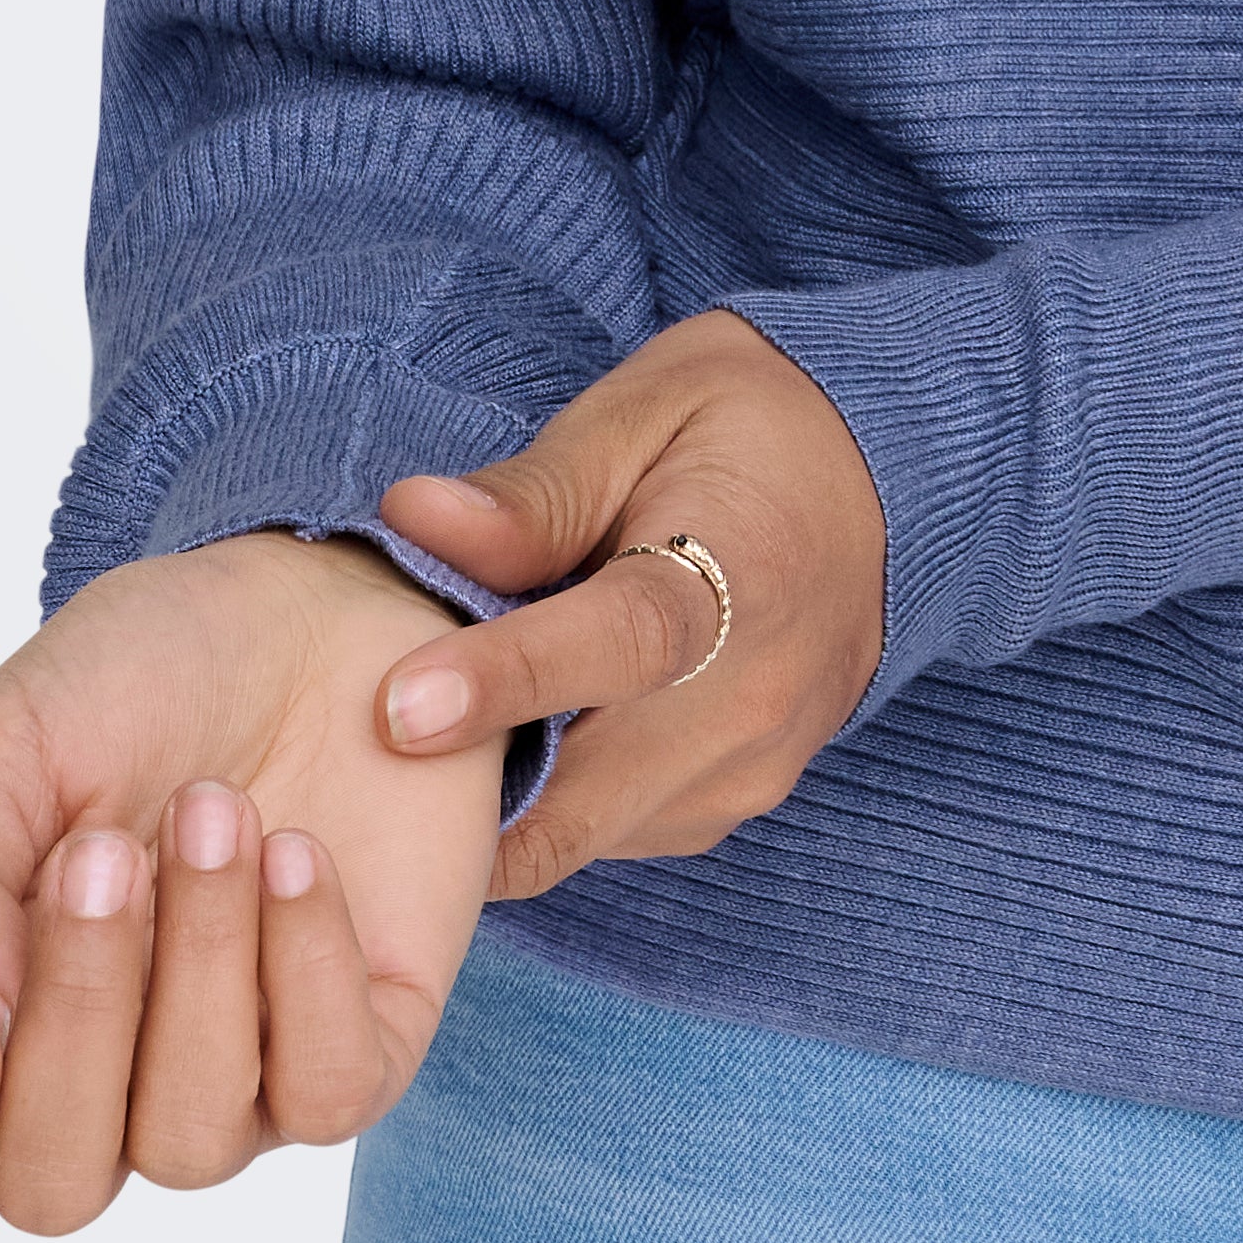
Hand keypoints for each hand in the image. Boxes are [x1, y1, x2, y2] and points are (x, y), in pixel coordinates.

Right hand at [0, 529, 503, 1242]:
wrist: (311, 599)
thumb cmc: (131, 687)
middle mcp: (99, 1093)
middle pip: (50, 1188)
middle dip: (75, 1019)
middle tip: (98, 850)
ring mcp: (235, 1083)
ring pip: (193, 1137)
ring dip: (198, 961)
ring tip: (215, 808)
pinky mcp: (362, 1048)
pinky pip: (328, 1093)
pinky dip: (307, 967)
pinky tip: (297, 855)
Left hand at [369, 310, 890, 900]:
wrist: (899, 483)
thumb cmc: (754, 425)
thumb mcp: (646, 407)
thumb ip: (533, 487)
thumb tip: (410, 517)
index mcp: (742, 571)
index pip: (619, 643)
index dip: (506, 680)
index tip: (398, 707)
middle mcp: (755, 697)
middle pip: (585, 788)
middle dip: (460, 794)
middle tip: (342, 767)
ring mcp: (749, 769)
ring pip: (583, 833)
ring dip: (494, 805)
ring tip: (411, 743)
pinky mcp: (731, 807)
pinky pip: (608, 835)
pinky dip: (544, 804)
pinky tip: (502, 740)